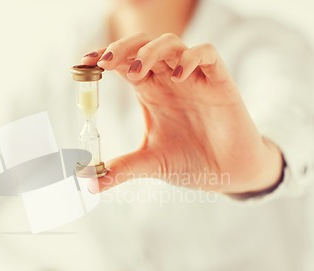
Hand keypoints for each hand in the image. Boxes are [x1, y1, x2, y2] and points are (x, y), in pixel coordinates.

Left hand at [82, 33, 283, 194]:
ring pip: (171, 43)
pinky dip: (192, 57)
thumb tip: (89, 183)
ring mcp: (194, 78)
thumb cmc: (191, 162)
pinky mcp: (219, 81)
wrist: (229, 174)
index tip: (84, 63)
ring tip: (137, 71)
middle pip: (143, 45)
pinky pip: (207, 54)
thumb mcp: (151, 164)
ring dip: (151, 51)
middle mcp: (169, 80)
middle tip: (105, 62)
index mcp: (151, 92)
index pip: (124, 63)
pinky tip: (179, 76)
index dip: (104, 57)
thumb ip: (121, 170)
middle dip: (122, 48)